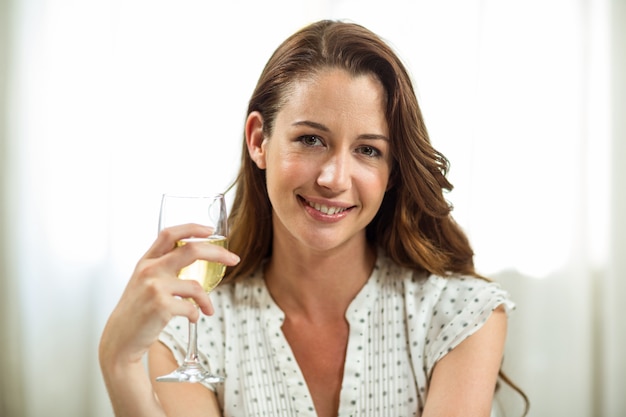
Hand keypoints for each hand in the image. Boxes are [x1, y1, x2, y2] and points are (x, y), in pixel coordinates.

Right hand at [99, 223, 239, 367]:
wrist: (119, 340)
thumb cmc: (136, 312)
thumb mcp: (143, 282)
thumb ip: (163, 268)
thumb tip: (196, 260)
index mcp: (146, 261)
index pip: (169, 234)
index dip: (192, 228)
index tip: (210, 230)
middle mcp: (149, 270)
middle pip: (191, 250)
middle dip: (218, 253)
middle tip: (234, 260)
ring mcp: (154, 287)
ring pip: (195, 286)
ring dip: (206, 300)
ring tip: (207, 308)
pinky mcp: (161, 306)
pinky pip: (191, 307)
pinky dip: (197, 314)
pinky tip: (193, 318)